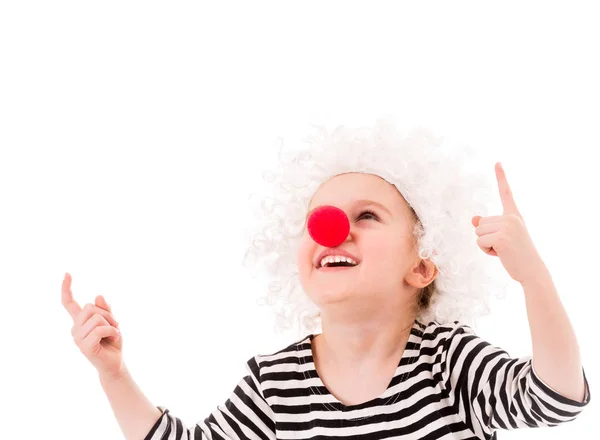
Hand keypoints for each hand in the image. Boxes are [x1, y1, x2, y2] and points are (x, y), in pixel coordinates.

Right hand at [62, 273, 123, 377]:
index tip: (67, 273)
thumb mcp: (112, 322)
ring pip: (96, 318)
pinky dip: (113, 332)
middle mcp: (75, 328)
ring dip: (111, 325)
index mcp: (80, 321)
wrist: (115, 363)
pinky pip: (100, 330)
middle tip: (114, 327)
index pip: (69, 303)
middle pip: (90, 307)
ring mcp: (78, 338)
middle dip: (107, 314)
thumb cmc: (112, 342)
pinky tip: (114, 338)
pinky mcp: (84, 346)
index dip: (67, 288)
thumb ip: (105, 309)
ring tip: (113, 334)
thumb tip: (98, 296)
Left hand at [472, 162, 544, 283]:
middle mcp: (511, 217)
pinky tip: (501, 254)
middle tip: (504, 246)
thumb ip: (488, 227)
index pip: (506, 193)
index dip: (501, 177)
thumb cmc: (516, 255)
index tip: (497, 162)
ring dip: (485, 245)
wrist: (532, 271)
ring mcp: (507, 226)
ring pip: (478, 232)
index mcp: (514, 215)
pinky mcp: (501, 237)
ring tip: (503, 250)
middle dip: (486, 237)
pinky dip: (485, 251)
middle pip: (480, 223)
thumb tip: (474, 220)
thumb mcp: (502, 238)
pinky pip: (479, 242)